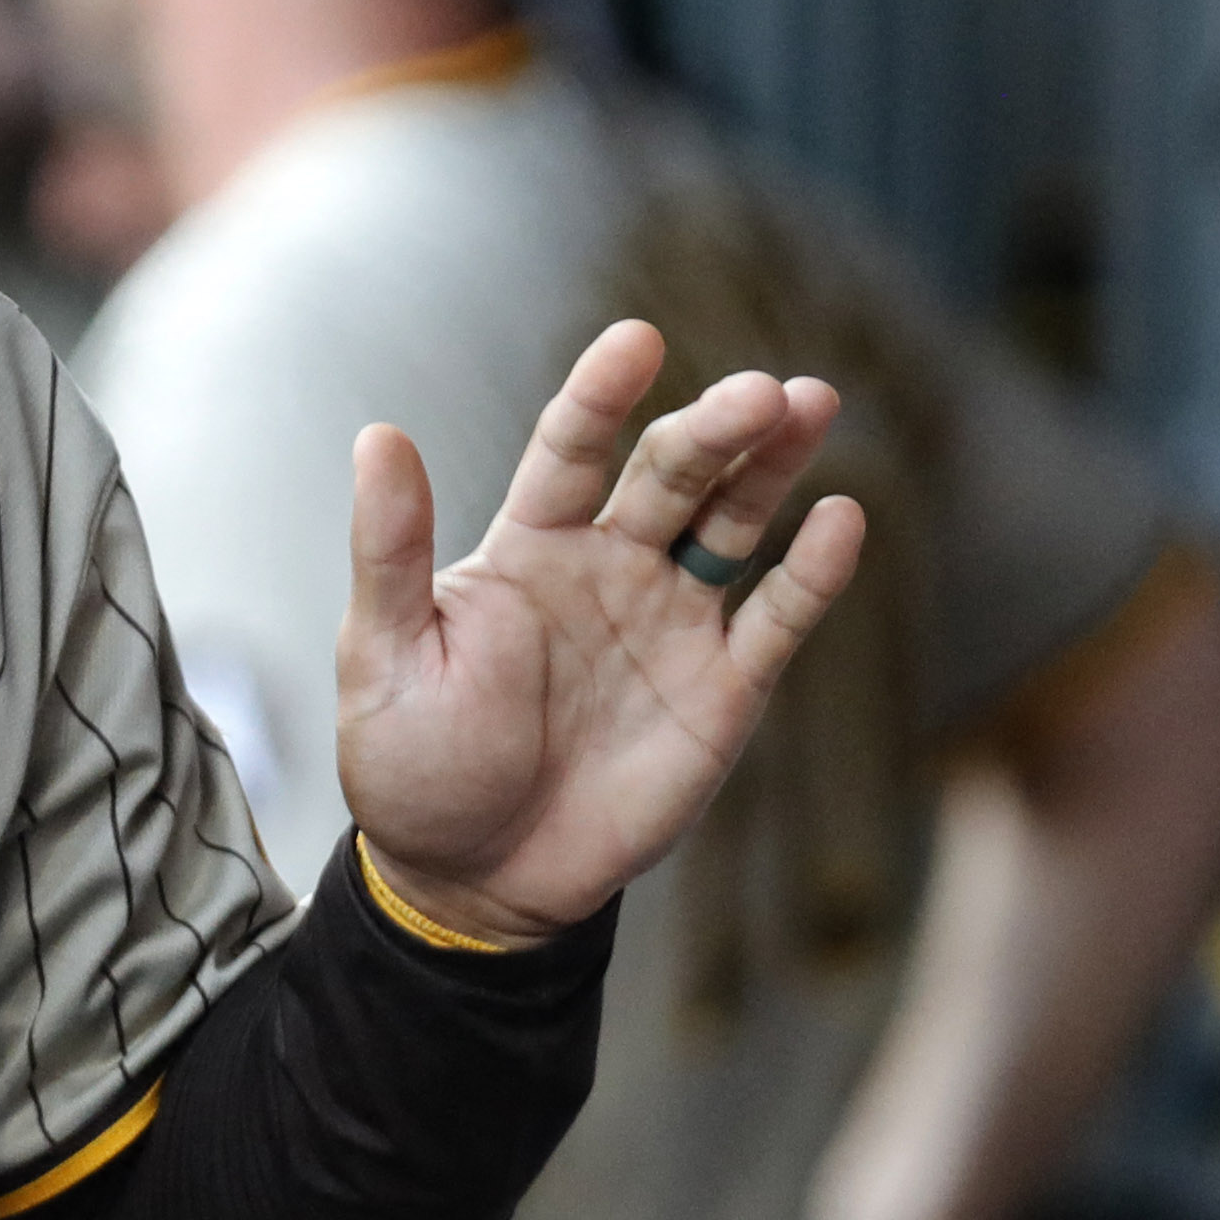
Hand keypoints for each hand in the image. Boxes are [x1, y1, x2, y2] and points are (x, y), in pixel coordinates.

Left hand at [336, 319, 865, 942]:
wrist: (473, 880)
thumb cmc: (414, 763)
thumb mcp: (383, 655)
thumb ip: (390, 550)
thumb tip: (378, 433)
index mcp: (527, 547)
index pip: (571, 449)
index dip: (601, 395)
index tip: (636, 340)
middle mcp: (608, 566)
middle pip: (670, 475)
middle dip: (714, 429)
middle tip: (760, 393)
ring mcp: (671, 622)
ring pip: (734, 524)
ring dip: (772, 468)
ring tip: (810, 403)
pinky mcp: (723, 690)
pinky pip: (776, 618)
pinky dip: (812, 572)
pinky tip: (841, 520)